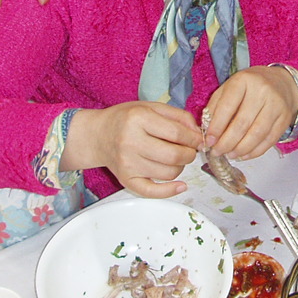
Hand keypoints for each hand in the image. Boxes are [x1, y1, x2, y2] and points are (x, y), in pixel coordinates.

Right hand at [64, 102, 203, 197]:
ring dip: (180, 167)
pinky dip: (170, 191)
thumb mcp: (152, 107)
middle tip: (189, 150)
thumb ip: (178, 116)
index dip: (194, 138)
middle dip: (189, 154)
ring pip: (168, 173)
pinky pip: (152, 191)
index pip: (176, 133)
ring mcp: (128, 163)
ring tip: (175, 158)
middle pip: (174, 156)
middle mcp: (131, 142)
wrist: (97, 135)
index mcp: (139, 119)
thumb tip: (198, 134)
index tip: (199, 140)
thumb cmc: (126, 119)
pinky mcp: (126, 179)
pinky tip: (181, 185)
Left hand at [203, 66, 297, 160]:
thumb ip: (215, 106)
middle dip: (227, 142)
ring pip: (257, 134)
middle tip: (217, 152)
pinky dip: (254, 152)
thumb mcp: (228, 87)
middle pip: (242, 124)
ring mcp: (276, 105)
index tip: (209, 141)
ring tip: (230, 155)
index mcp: (243, 80)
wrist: (281, 83)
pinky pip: (269, 140)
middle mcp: (262, 91)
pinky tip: (243, 154)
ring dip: (241, 149)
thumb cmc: (250, 87)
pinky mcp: (284, 118)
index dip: (216, 127)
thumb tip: (207, 131)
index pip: (227, 107)